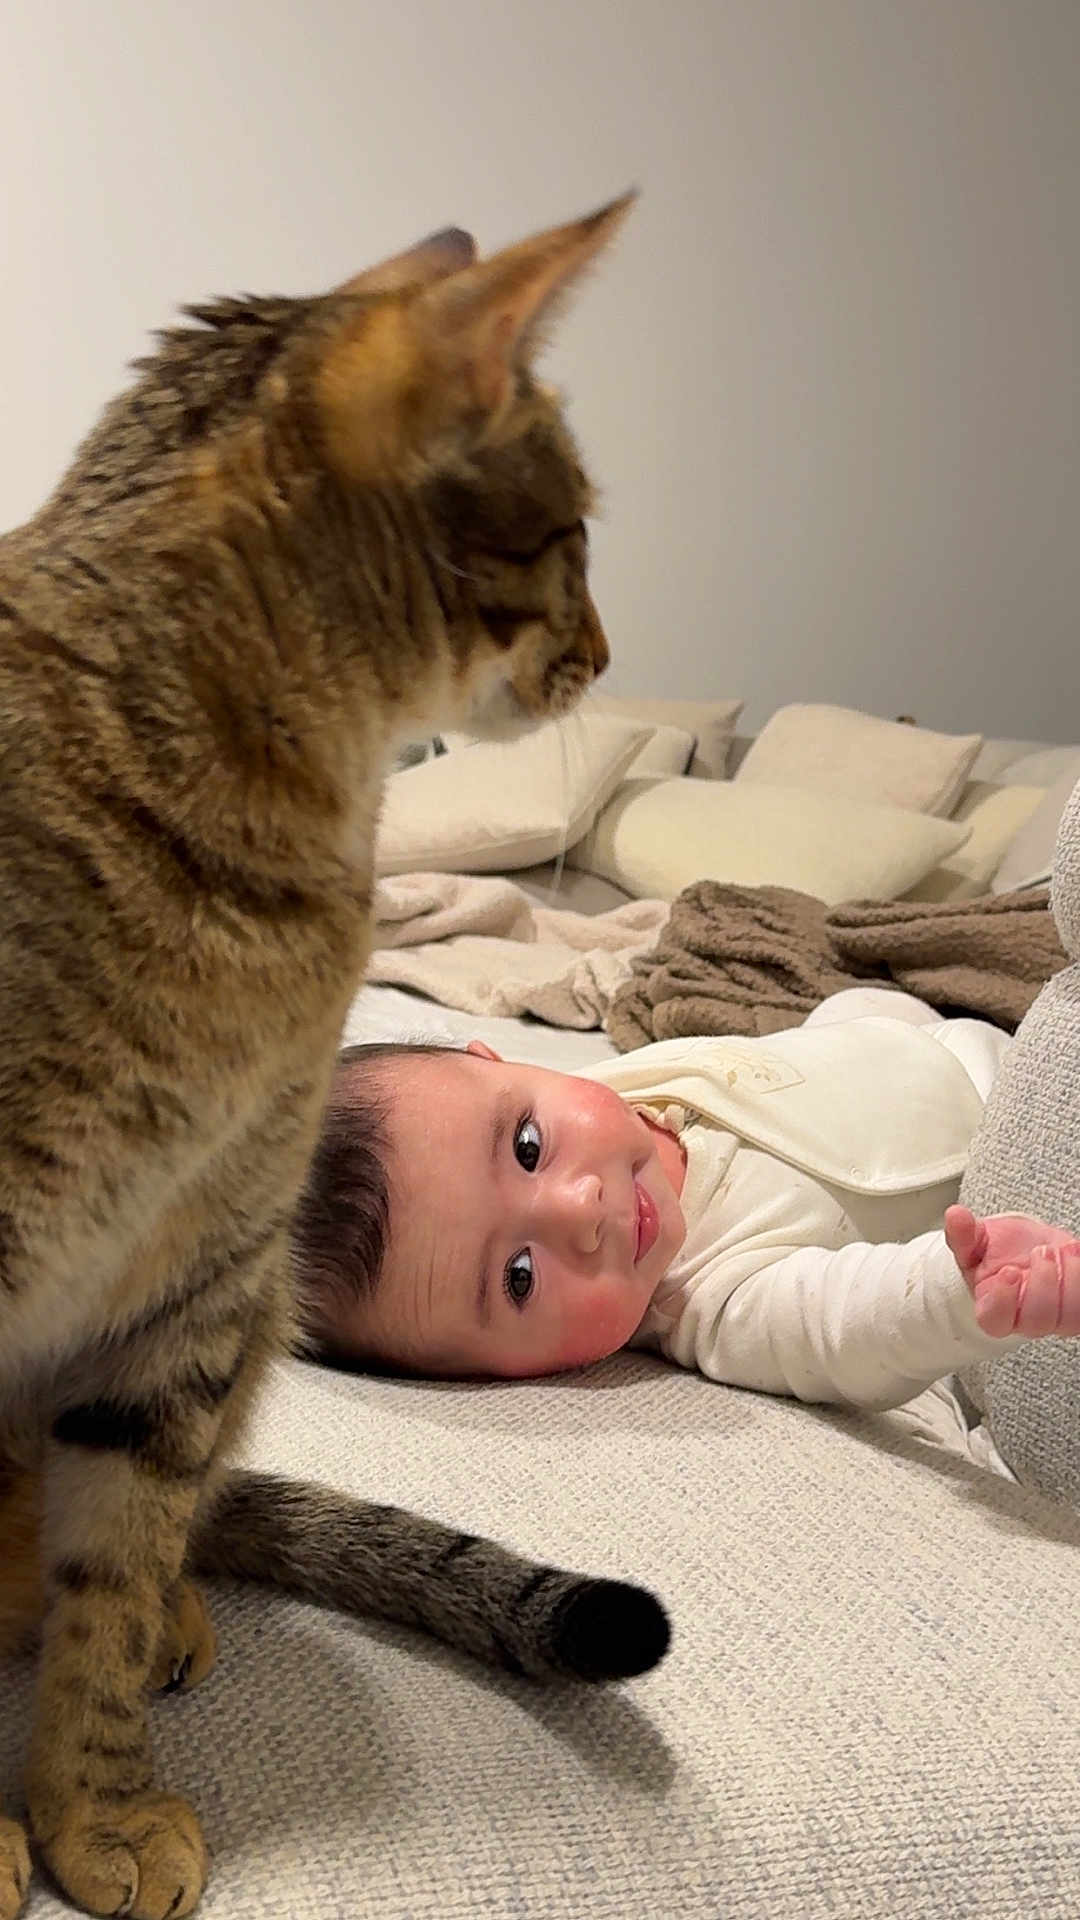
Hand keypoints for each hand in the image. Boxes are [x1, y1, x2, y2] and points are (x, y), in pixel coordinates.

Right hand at [945, 1205, 1079, 1337]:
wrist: (1027, 1250)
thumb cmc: (999, 1252)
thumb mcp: (976, 1241)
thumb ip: (964, 1233)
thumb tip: (956, 1215)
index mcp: (992, 1308)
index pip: (995, 1319)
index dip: (1003, 1300)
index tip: (1009, 1271)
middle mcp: (1024, 1319)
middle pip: (1037, 1320)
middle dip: (1043, 1282)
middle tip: (1042, 1251)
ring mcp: (1054, 1318)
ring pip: (1069, 1317)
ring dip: (1072, 1279)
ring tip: (1066, 1248)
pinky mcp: (1076, 1310)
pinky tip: (1076, 1252)